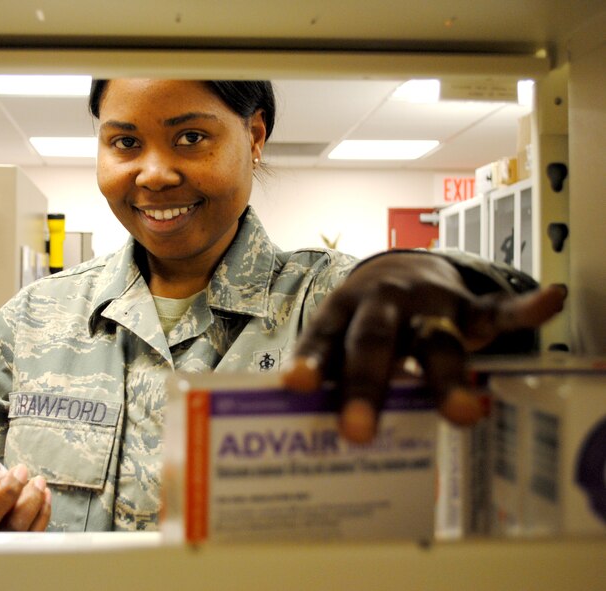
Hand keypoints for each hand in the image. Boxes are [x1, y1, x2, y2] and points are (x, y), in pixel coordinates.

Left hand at [282, 251, 565, 443]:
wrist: (399, 269)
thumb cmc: (360, 321)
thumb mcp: (341, 339)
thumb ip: (332, 377)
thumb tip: (307, 436)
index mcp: (342, 311)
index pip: (324, 338)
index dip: (312, 361)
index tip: (296, 385)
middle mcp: (381, 303)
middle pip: (376, 342)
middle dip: (368, 387)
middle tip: (358, 433)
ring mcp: (426, 303)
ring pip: (436, 340)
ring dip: (446, 377)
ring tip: (462, 414)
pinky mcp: (465, 305)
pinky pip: (494, 310)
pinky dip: (521, 311)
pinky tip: (546, 303)